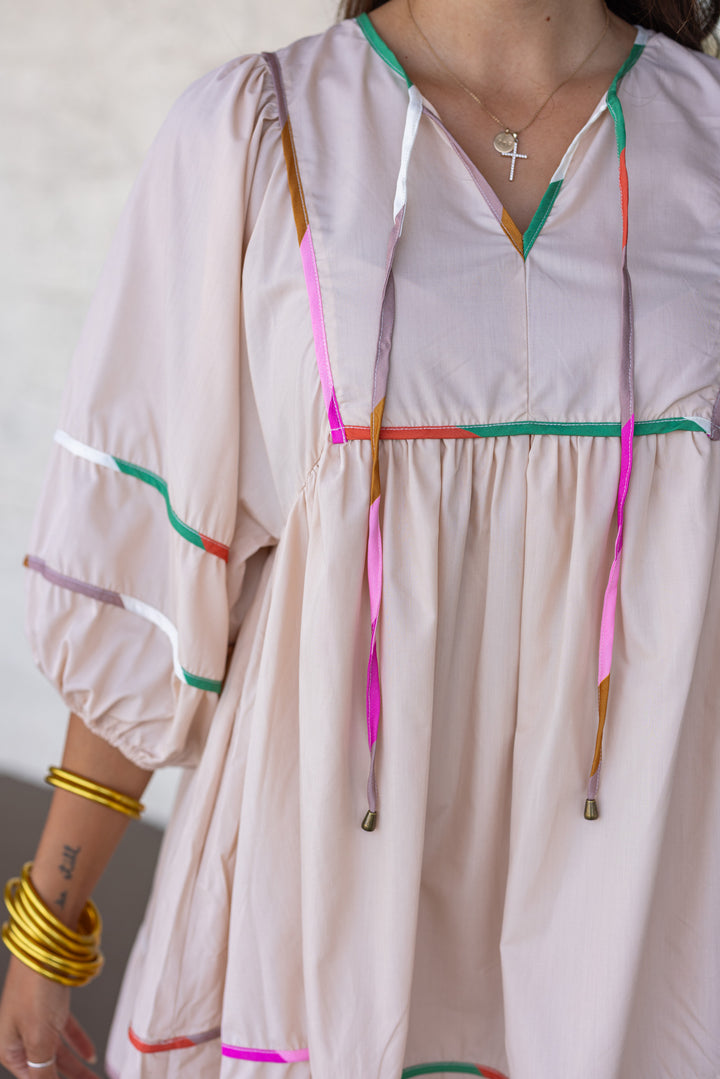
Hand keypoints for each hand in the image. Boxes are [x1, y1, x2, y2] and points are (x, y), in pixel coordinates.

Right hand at [0, 958, 96, 1078]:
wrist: (47, 944)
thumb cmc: (35, 986)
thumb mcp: (39, 1038)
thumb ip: (43, 1072)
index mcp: (8, 1049)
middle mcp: (19, 1036)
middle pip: (46, 1068)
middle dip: (70, 1077)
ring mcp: (35, 1020)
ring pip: (57, 1052)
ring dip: (76, 1066)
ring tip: (94, 1077)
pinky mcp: (50, 1006)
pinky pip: (64, 1032)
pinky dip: (77, 1043)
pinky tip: (90, 1054)